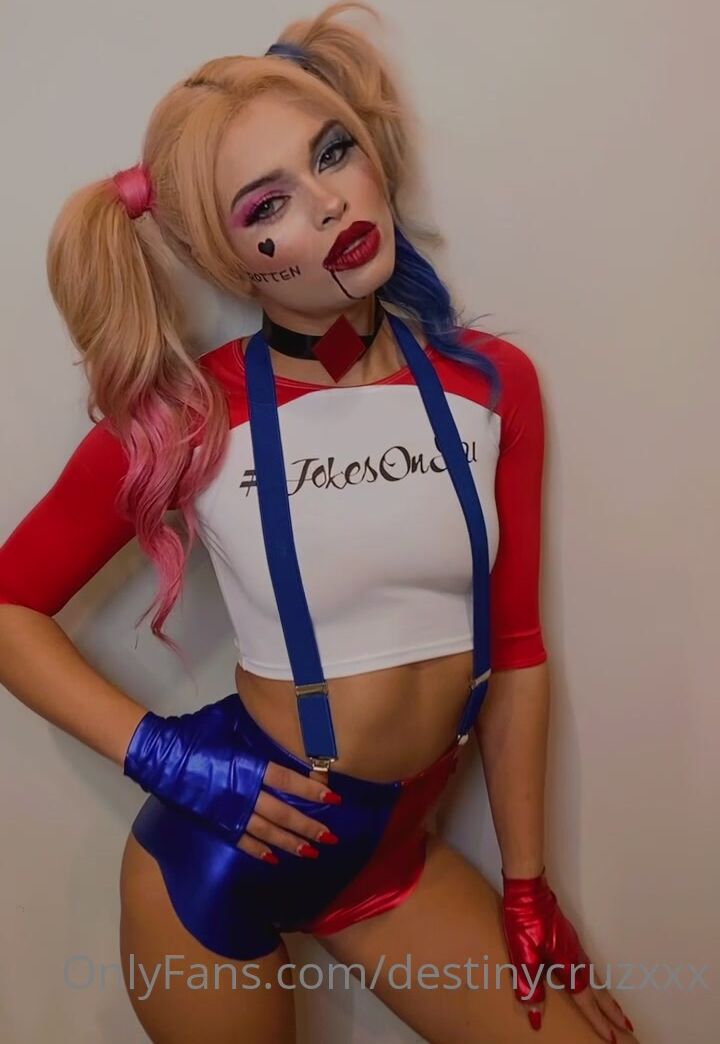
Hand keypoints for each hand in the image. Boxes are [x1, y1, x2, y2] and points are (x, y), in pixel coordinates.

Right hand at [123, 695, 338, 859]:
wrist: (161, 757)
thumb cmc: (194, 733)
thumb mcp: (226, 721)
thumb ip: (250, 722)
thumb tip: (268, 706)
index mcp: (249, 766)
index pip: (288, 781)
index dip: (312, 790)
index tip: (333, 799)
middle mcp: (245, 792)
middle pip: (283, 813)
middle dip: (308, 826)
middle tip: (331, 838)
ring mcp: (230, 811)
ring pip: (267, 832)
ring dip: (291, 843)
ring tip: (311, 852)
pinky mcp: (216, 823)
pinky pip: (242, 841)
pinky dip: (259, 851)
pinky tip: (274, 859)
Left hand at [501, 868, 634, 1040]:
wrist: (528, 888)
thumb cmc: (525, 919)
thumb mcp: (523, 956)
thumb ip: (530, 987)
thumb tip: (535, 1016)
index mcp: (567, 963)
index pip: (586, 1000)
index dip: (598, 1020)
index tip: (611, 1038)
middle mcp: (575, 956)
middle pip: (599, 989)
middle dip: (612, 1011)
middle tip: (627, 1028)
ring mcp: (573, 945)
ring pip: (595, 976)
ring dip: (607, 996)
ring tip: (615, 1010)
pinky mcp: (567, 937)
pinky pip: (588, 965)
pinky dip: (596, 980)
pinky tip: (590, 980)